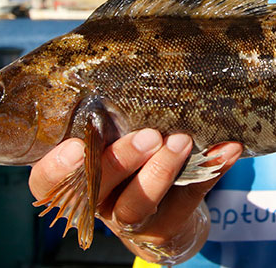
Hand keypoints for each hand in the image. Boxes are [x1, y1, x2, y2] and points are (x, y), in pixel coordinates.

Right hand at [29, 130, 242, 262]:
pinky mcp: (165, 227)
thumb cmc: (132, 156)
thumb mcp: (115, 134)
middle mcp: (98, 202)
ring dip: (162, 170)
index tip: (75, 146)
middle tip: (149, 134)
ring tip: (183, 139)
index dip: (57, 168)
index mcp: (76, 178)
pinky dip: (211, 171)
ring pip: (137, 204)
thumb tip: (127, 47)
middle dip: (122, 160)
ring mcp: (131, 220)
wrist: (163, 209)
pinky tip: (229, 148)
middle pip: (98, 189)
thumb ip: (112, 111)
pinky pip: (188, 200)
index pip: (47, 182)